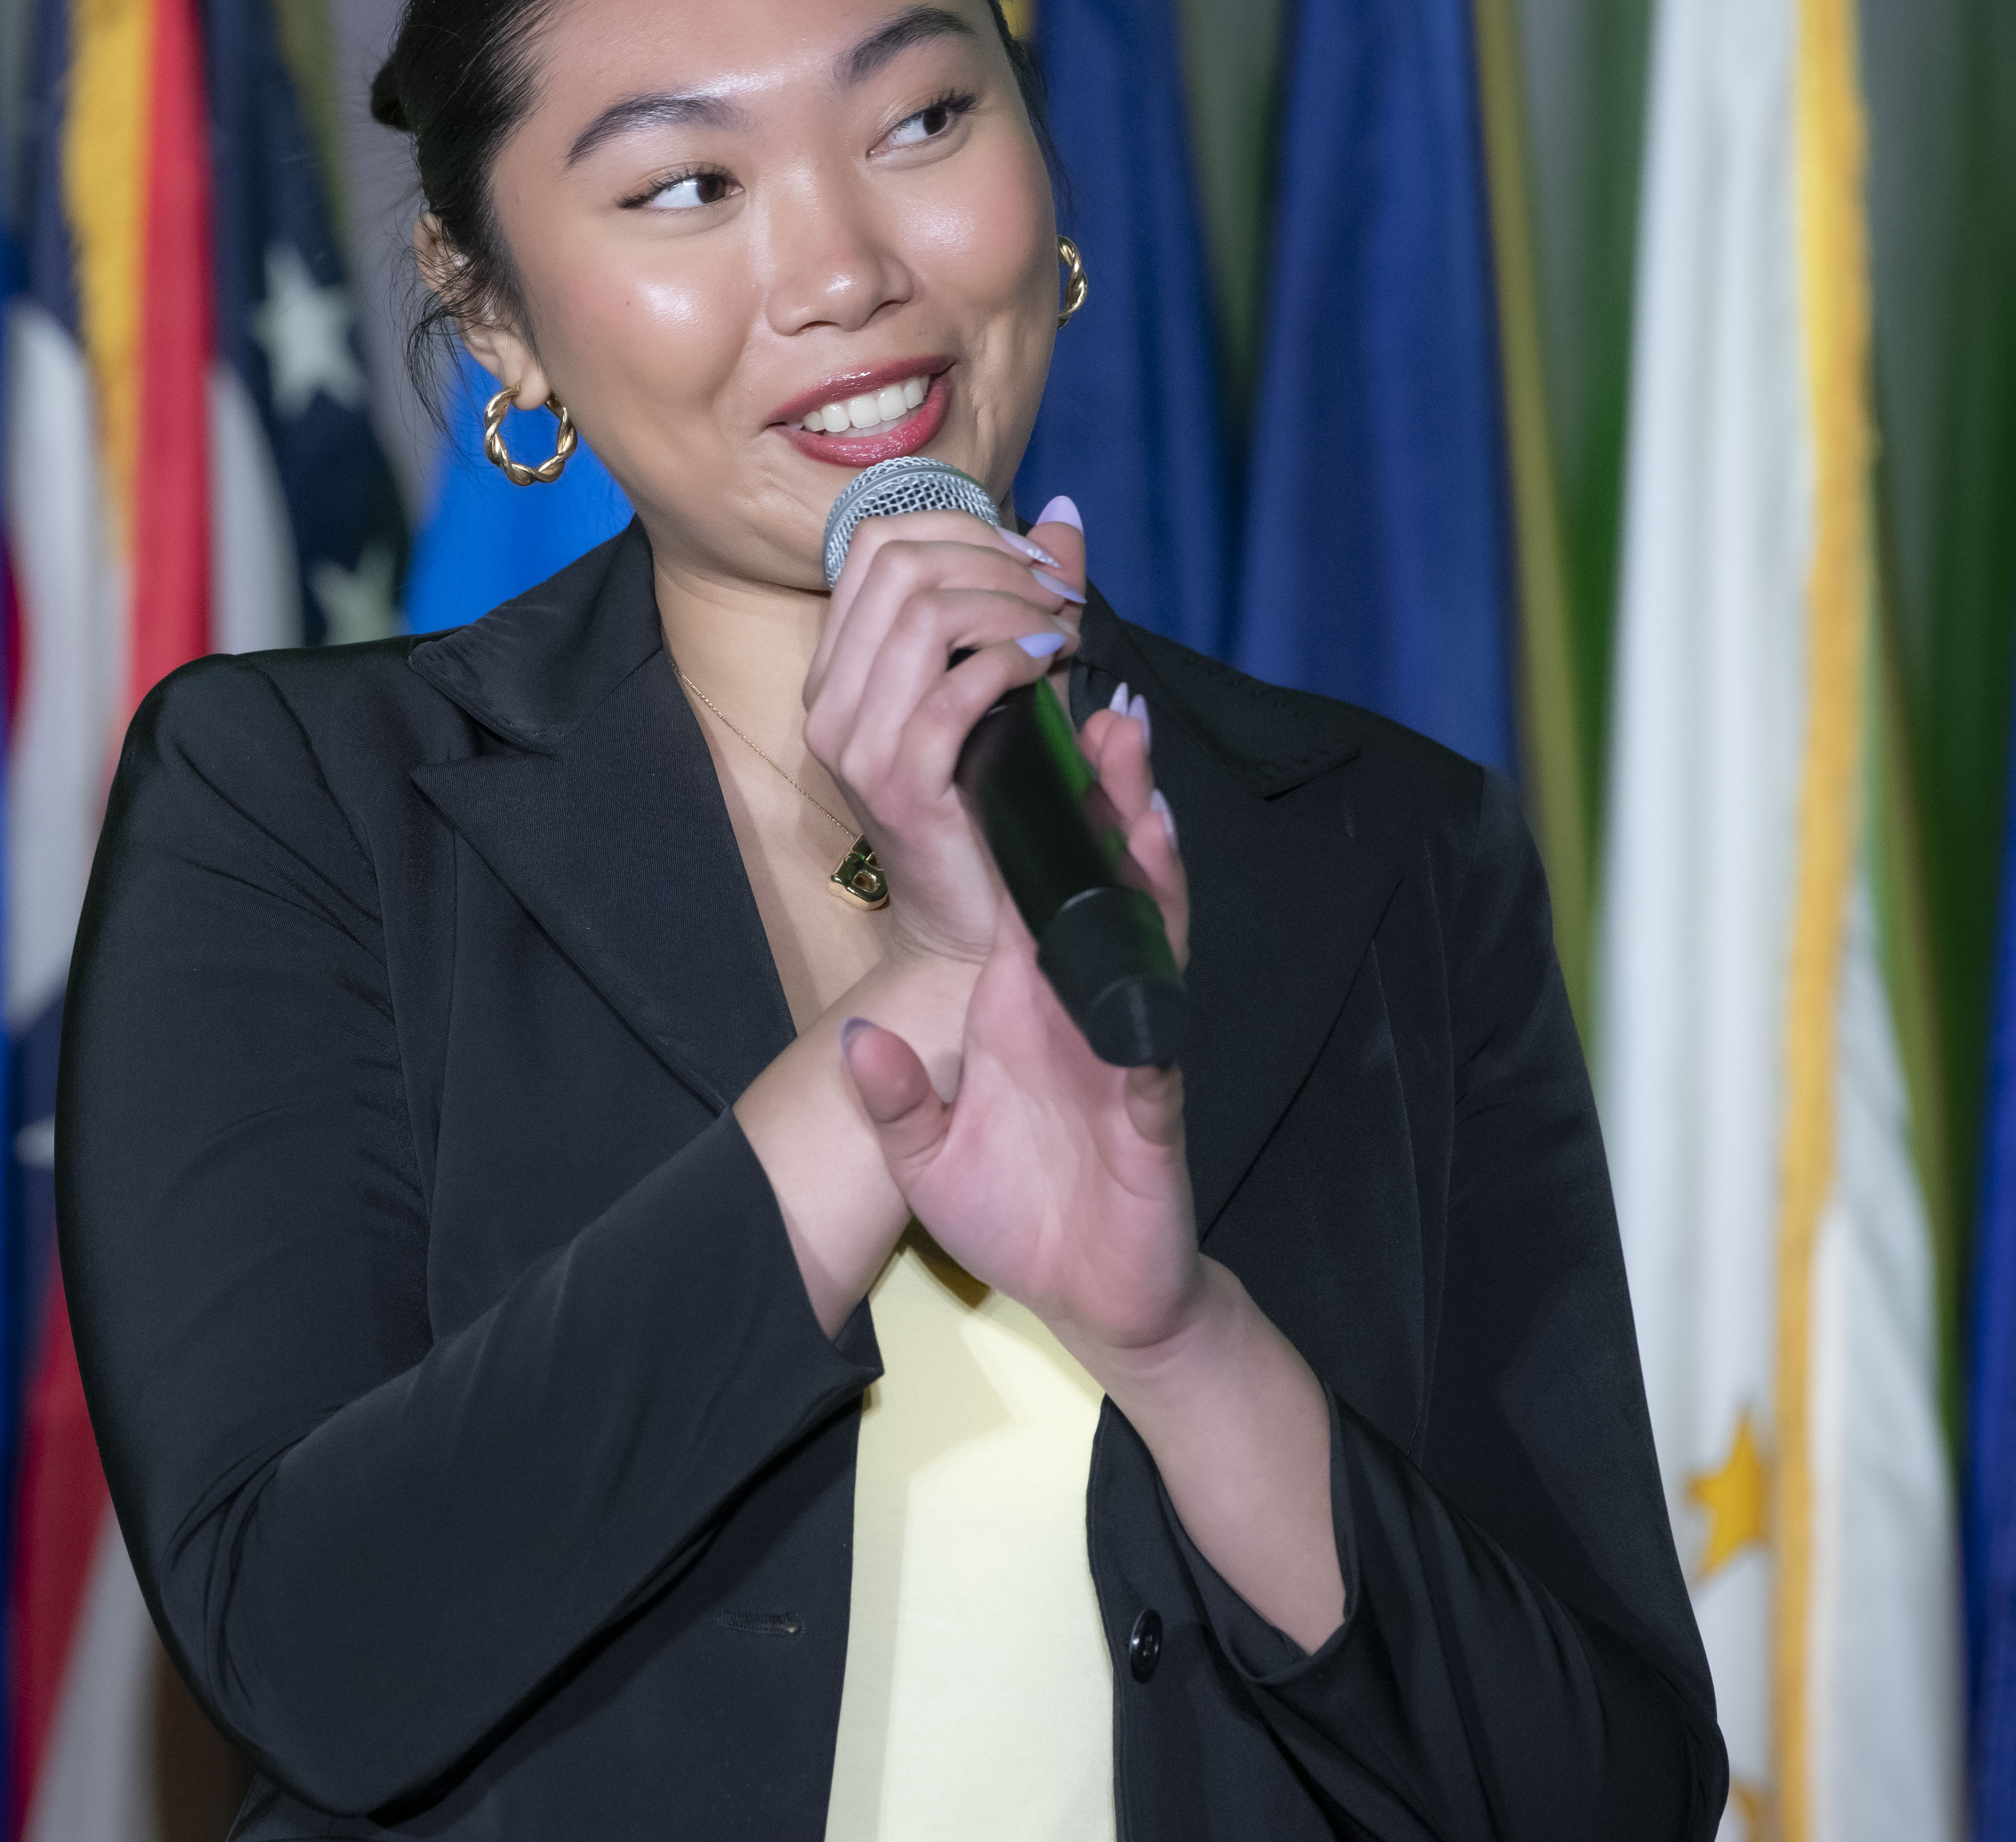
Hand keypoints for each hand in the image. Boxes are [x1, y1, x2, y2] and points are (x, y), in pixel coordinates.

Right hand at [796, 497, 1086, 986]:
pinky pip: (952, 694)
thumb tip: (1061, 511)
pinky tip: (1045, 666)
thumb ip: (1027, 596)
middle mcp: (831, 701)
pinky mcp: (900, 787)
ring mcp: (857, 746)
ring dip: (1009, 606)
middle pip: (897, 564)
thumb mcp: (1003, 681)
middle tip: (1056, 593)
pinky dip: (1009, 661)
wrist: (973, 926)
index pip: (875, 545)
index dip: (963, 529)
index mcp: (840, 670)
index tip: (1034, 561)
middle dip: (992, 559)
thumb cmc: (990, 801)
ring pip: (923, 616)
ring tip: (1058, 631)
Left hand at [833, 686, 1198, 1357]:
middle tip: (1107, 723)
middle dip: (1106, 810)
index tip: (1023, 739)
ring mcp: (1124, 1052)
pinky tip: (1158, 946)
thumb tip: (857, 1036)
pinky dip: (1157, 995)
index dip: (1029, 823)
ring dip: (1150, 874)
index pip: (1028, 892)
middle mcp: (1077, 1011)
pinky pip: (1156, 1044)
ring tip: (1147, 798)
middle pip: (1097, 891)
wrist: (1087, 1292)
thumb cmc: (1014, 1209)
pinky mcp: (1152, 1110)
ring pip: (1144, 945)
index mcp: (1023, 1004)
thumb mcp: (926, 1152)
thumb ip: (892, 1098)